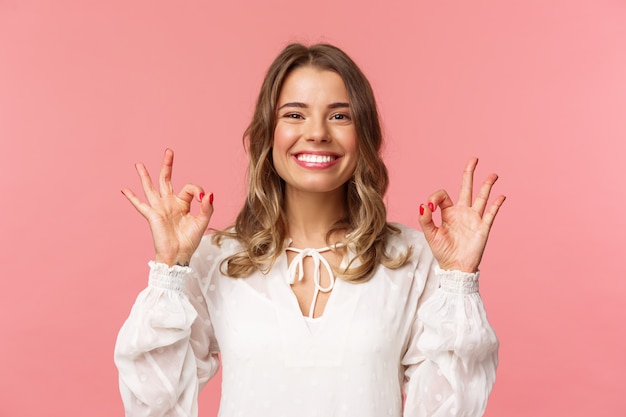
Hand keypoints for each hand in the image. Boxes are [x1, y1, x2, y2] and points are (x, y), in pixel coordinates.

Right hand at [121, 148, 213, 265]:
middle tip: (169, 151)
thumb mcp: (202, 222)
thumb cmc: (189, 241)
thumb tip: (209, 194)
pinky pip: (140, 205)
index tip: (203, 199)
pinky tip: (124, 189)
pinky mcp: (152, 216)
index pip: (189, 188)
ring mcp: (159, 209)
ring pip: (151, 188)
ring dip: (145, 176)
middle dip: (167, 165)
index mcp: (182, 204)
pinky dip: (132, 197)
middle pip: (166, 180)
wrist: (178, 255)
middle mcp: (169, 203)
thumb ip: (206, 208)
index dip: (198, 190)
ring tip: (138, 164)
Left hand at [418, 158, 504, 272]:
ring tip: (493, 174)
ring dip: (487, 185)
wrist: (455, 267)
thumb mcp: (430, 234)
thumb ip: (425, 219)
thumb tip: (424, 204)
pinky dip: (496, 204)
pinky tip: (501, 195)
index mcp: (447, 212)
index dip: (435, 197)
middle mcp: (461, 212)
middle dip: (469, 173)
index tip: (431, 208)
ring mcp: (473, 218)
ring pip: (481, 197)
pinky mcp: (483, 227)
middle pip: (466, 188)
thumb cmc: (442, 251)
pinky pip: (491, 213)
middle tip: (474, 159)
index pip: (443, 195)